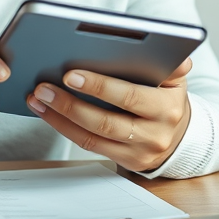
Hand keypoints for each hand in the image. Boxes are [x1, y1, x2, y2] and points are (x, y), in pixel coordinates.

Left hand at [26, 58, 192, 173]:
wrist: (179, 135)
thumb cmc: (167, 99)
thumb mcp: (175, 79)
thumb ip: (173, 64)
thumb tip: (177, 56)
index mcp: (167, 106)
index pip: (129, 96)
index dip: (99, 87)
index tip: (71, 75)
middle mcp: (155, 133)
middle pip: (106, 121)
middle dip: (71, 104)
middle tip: (45, 87)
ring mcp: (139, 151)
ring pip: (93, 136)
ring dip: (61, 117)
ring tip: (39, 98)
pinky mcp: (126, 162)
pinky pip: (90, 145)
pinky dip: (65, 128)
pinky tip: (48, 112)